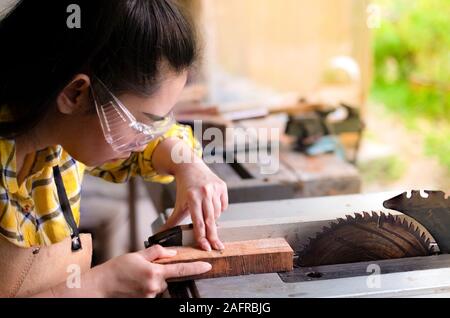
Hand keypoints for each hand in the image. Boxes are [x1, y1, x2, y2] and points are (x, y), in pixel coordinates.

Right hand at [96, 245, 211, 297]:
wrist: (101, 286)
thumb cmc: (116, 270)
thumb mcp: (137, 255)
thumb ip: (157, 252)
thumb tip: (172, 253)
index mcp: (154, 272)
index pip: (181, 269)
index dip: (196, 267)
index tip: (207, 265)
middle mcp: (154, 286)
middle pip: (167, 277)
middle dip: (160, 272)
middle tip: (142, 269)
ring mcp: (150, 296)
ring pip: (159, 285)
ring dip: (152, 280)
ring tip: (135, 277)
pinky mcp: (145, 302)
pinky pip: (152, 292)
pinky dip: (146, 287)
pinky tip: (135, 284)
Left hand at [161, 161, 227, 250]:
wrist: (190, 167)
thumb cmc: (185, 187)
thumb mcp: (178, 204)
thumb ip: (172, 221)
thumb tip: (162, 234)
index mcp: (192, 197)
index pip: (198, 222)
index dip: (202, 236)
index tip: (206, 247)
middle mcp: (205, 192)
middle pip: (210, 220)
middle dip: (213, 236)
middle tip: (217, 247)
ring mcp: (215, 189)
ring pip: (218, 213)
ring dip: (213, 219)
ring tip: (206, 215)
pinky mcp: (222, 186)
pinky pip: (224, 206)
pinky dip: (219, 209)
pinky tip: (212, 206)